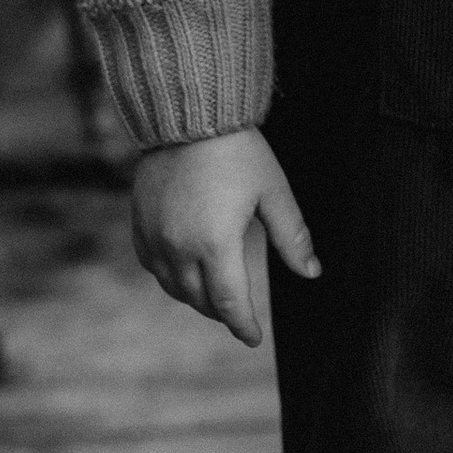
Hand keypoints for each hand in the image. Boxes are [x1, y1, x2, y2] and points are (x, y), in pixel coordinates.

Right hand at [129, 125, 319, 346]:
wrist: (188, 114)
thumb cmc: (236, 150)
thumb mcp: (273, 191)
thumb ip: (292, 237)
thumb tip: (312, 272)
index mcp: (216, 244)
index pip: (230, 303)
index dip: (244, 326)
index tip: (254, 338)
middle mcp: (180, 246)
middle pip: (200, 300)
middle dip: (222, 313)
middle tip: (238, 315)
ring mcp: (155, 236)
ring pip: (173, 287)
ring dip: (195, 298)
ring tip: (213, 297)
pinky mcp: (139, 222)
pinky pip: (152, 264)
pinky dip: (169, 276)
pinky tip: (182, 272)